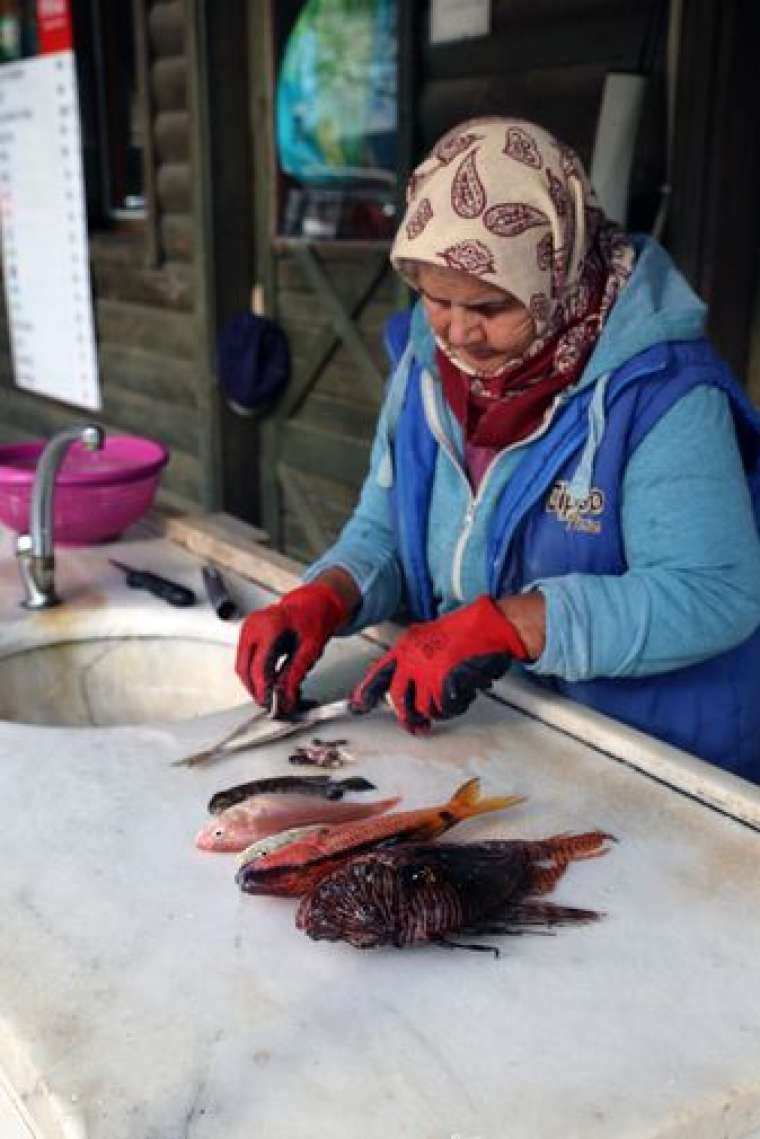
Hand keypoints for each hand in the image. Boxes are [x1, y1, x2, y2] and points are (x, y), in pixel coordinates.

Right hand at [235, 583, 349, 712]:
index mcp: (270, 626)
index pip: (258, 667)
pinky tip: (268, 679)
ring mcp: (248, 628)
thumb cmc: (314, 618)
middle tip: (269, 703)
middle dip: (255, 690)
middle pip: (244, 668)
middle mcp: (254, 626)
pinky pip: (244, 658)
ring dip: (253, 682)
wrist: (313, 603)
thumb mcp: (310, 649)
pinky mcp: (247, 633)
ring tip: (270, 693)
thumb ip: (296, 673)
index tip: (270, 703)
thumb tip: (287, 695)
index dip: (263, 689)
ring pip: (241, 665)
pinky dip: (253, 672)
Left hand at [350, 596, 528, 732]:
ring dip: (439, 711)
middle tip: (416, 727)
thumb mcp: (429, 638)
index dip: (367, 691)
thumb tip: (403, 685)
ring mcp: (428, 671)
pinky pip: (446, 708)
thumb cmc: (466, 632)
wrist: (489, 625)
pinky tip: (464, 694)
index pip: (380, 674)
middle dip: (408, 718)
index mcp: (406, 647)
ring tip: (452, 700)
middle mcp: (413, 660)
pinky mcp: (446, 681)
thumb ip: (413, 658)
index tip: (358, 705)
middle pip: (398, 699)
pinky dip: (456, 706)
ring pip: (424, 707)